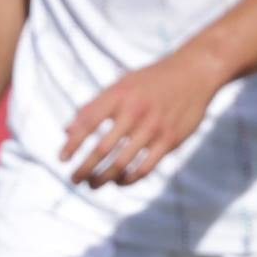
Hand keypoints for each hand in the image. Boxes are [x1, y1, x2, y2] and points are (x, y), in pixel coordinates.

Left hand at [61, 47, 223, 187]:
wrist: (194, 73)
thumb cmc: (151, 80)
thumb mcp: (121, 85)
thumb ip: (94, 107)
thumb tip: (66, 132)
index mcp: (119, 95)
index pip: (87, 123)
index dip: (72, 144)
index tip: (62, 159)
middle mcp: (134, 111)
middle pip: (102, 148)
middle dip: (84, 168)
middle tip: (74, 179)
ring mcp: (153, 127)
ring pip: (122, 163)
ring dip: (103, 178)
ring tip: (92, 184)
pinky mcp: (170, 141)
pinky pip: (145, 168)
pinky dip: (128, 179)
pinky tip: (119, 181)